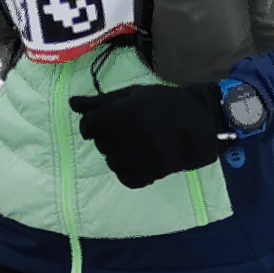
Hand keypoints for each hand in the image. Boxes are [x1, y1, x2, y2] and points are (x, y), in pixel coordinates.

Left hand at [73, 80, 240, 186]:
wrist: (202, 122)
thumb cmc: (165, 103)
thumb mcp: (133, 95)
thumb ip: (100, 101)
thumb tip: (71, 104)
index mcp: (121, 112)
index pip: (88, 125)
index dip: (93, 124)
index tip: (103, 123)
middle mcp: (126, 135)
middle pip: (100, 143)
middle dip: (108, 137)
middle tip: (128, 130)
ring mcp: (138, 156)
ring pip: (110, 161)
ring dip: (118, 154)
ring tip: (136, 144)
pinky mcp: (151, 172)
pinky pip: (125, 177)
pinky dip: (129, 171)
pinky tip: (140, 160)